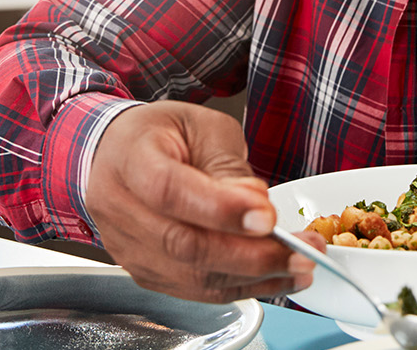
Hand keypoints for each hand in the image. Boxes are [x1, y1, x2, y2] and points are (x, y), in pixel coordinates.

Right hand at [84, 100, 315, 302]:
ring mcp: (129, 247)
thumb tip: (256, 206)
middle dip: (251, 255)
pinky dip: (240, 287)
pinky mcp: (146, 272)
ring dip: (254, 278)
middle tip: (300, 252)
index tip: (267, 217)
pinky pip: (195, 290)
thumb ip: (228, 166)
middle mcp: (120, 208)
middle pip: (184, 245)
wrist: (115, 154)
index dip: (220, 209)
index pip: (170, 190)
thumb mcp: (202, 127)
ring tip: (299, 267)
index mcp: (131, 159)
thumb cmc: (161, 135)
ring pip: (192, 277)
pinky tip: (274, 277)